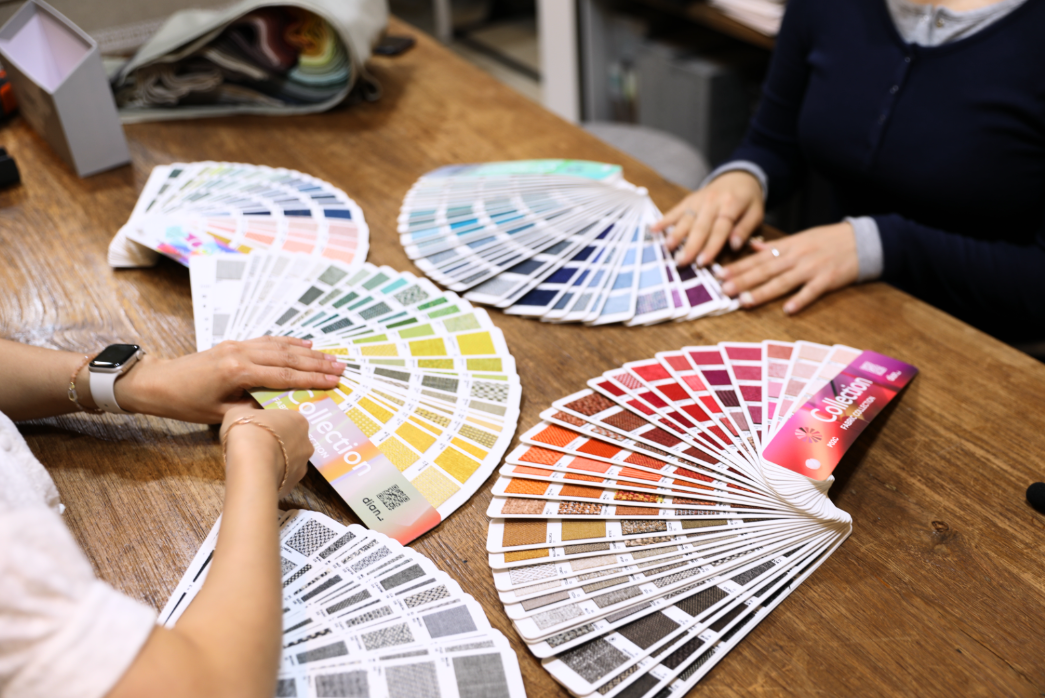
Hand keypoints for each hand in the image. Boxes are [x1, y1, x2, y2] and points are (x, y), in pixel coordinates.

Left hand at [116, 337, 344, 423]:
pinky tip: (304, 343)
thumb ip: (252, 408)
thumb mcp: (221, 415)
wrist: (157, 383)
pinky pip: (268, 340)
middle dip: (317, 363)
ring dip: (308, 352)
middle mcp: (241, 353)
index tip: (335, 380)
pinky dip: (289, 342)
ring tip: (331, 357)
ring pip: (281, 346)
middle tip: (342, 367)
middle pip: (288, 357)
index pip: (284, 374)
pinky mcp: (235, 344)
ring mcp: (238, 345)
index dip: (312, 378)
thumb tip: (281, 408)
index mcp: (238, 371)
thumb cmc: (185, 403)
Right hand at [220, 403, 312, 496]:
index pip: (286, 422)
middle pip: (290, 443)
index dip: (270, 427)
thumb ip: (247, 413)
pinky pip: (282, 480)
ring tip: (255, 466)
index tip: (256, 432)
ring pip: (288, 463)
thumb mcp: (239, 413)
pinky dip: (272, 479)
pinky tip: (257, 478)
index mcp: (298, 421)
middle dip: (276, 446)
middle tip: (256, 449)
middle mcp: (306, 443)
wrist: (249, 462)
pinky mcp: (293, 485)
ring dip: (275, 463)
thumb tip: (246, 416)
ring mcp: (302, 466)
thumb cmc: (247, 430)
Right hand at [651, 171, 763, 266]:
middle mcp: (712, 202)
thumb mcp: (756, 213)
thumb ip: (745, 229)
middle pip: (700, 226)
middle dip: (690, 245)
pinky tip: (653, 229)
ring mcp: (698, 200)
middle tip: (681, 262)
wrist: (739, 177)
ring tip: (667, 248)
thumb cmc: (748, 200)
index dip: (711, 246)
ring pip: (686, 219)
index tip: (702, 262)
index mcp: (731, 205)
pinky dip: (663, 220)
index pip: (720, 229)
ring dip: (675, 234)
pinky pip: (675, 210)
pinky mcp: (688, 200)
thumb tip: (734, 246)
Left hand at [716, 222, 858, 313]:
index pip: (757, 258)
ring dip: (763, 292)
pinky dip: (800, 300)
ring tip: (744, 301)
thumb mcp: (800, 238)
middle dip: (742, 280)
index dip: (738, 267)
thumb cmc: (828, 240)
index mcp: (788, 247)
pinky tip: (788, 310)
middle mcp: (797, 257)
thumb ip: (776, 246)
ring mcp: (812, 268)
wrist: (861, 240)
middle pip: (765, 270)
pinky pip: (812, 291)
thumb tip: (752, 246)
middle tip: (723, 290)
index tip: (719, 275)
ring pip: (783, 281)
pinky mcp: (829, 279)